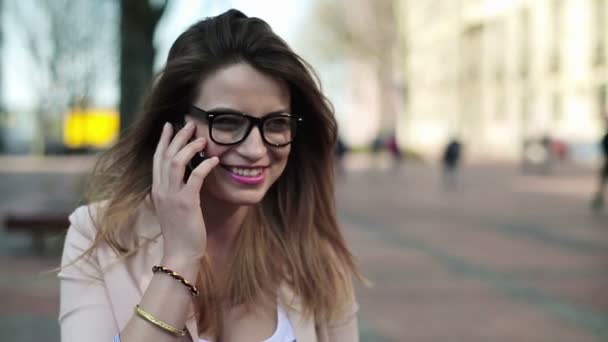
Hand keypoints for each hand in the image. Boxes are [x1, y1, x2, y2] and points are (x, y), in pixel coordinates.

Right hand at [152, 121, 218, 260]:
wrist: (180, 254)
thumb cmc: (181, 232)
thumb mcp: (174, 208)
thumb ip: (176, 191)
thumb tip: (187, 177)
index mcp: (157, 190)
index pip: (158, 159)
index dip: (164, 141)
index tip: (170, 125)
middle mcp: (161, 190)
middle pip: (166, 156)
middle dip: (177, 137)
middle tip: (188, 124)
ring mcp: (171, 196)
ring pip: (176, 163)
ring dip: (189, 147)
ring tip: (202, 138)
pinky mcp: (186, 203)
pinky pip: (194, 178)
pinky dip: (204, 166)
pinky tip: (214, 159)